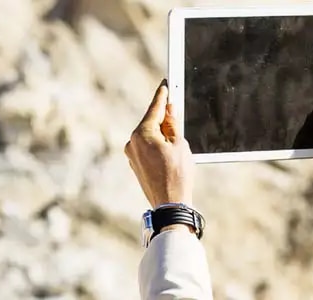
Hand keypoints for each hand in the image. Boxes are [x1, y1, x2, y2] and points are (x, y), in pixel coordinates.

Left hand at [125, 80, 191, 206]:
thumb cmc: (177, 175)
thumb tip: (169, 109)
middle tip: (176, 107)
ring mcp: (132, 155)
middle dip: (163, 116)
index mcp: (142, 134)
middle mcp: (132, 143)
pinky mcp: (136, 165)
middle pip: (150, 122)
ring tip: (178, 138)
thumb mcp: (180, 144)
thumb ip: (173, 123)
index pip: (154, 109)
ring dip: (162, 133)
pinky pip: (147, 148)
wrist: (169, 205)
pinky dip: (158, 144)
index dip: (162, 96)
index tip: (165, 85)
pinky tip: (170, 150)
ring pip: (149, 136)